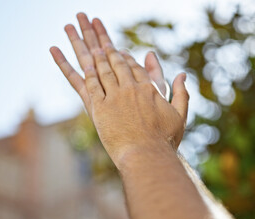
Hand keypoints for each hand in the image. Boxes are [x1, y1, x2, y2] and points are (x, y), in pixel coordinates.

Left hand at [50, 13, 188, 167]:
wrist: (147, 155)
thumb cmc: (165, 140)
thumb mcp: (180, 115)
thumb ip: (182, 93)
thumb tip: (183, 74)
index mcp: (148, 88)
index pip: (133, 66)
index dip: (125, 56)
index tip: (118, 49)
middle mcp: (129, 87)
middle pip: (115, 60)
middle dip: (103, 41)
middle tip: (93, 27)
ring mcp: (113, 96)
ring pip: (99, 67)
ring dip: (88, 48)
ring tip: (78, 32)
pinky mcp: (99, 107)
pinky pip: (85, 84)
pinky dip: (78, 69)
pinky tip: (72, 57)